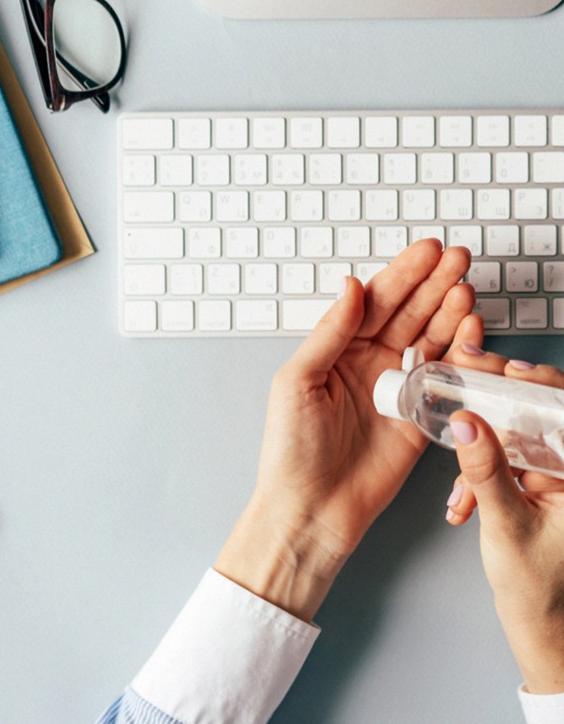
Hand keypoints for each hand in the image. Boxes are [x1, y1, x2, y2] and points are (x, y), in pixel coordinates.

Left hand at [216, 239, 476, 620]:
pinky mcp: (419, 417)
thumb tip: (350, 287)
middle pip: (408, 313)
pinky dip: (458, 353)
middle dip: (433, 284)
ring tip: (466, 288)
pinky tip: (469, 329)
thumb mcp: (297, 381)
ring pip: (429, 339)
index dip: (402, 275)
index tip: (427, 251)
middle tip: (457, 259)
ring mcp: (396, 389)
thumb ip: (329, 333)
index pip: (375, 302)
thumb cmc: (292, 451)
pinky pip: (443, 378)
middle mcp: (368, 364)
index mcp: (337, 350)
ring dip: (449, 312)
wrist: (312, 509)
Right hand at [445, 349, 563, 693]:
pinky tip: (466, 502)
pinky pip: (505, 463)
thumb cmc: (543, 595)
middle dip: (496, 414)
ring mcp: (554, 480)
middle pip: (537, 417)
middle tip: (466, 396)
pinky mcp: (538, 488)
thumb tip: (467, 425)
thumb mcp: (507, 527)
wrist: (544, 633)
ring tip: (463, 492)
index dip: (538, 382)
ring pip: (515, 440)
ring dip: (480, 460)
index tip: (505, 370)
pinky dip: (480, 478)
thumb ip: (485, 472)